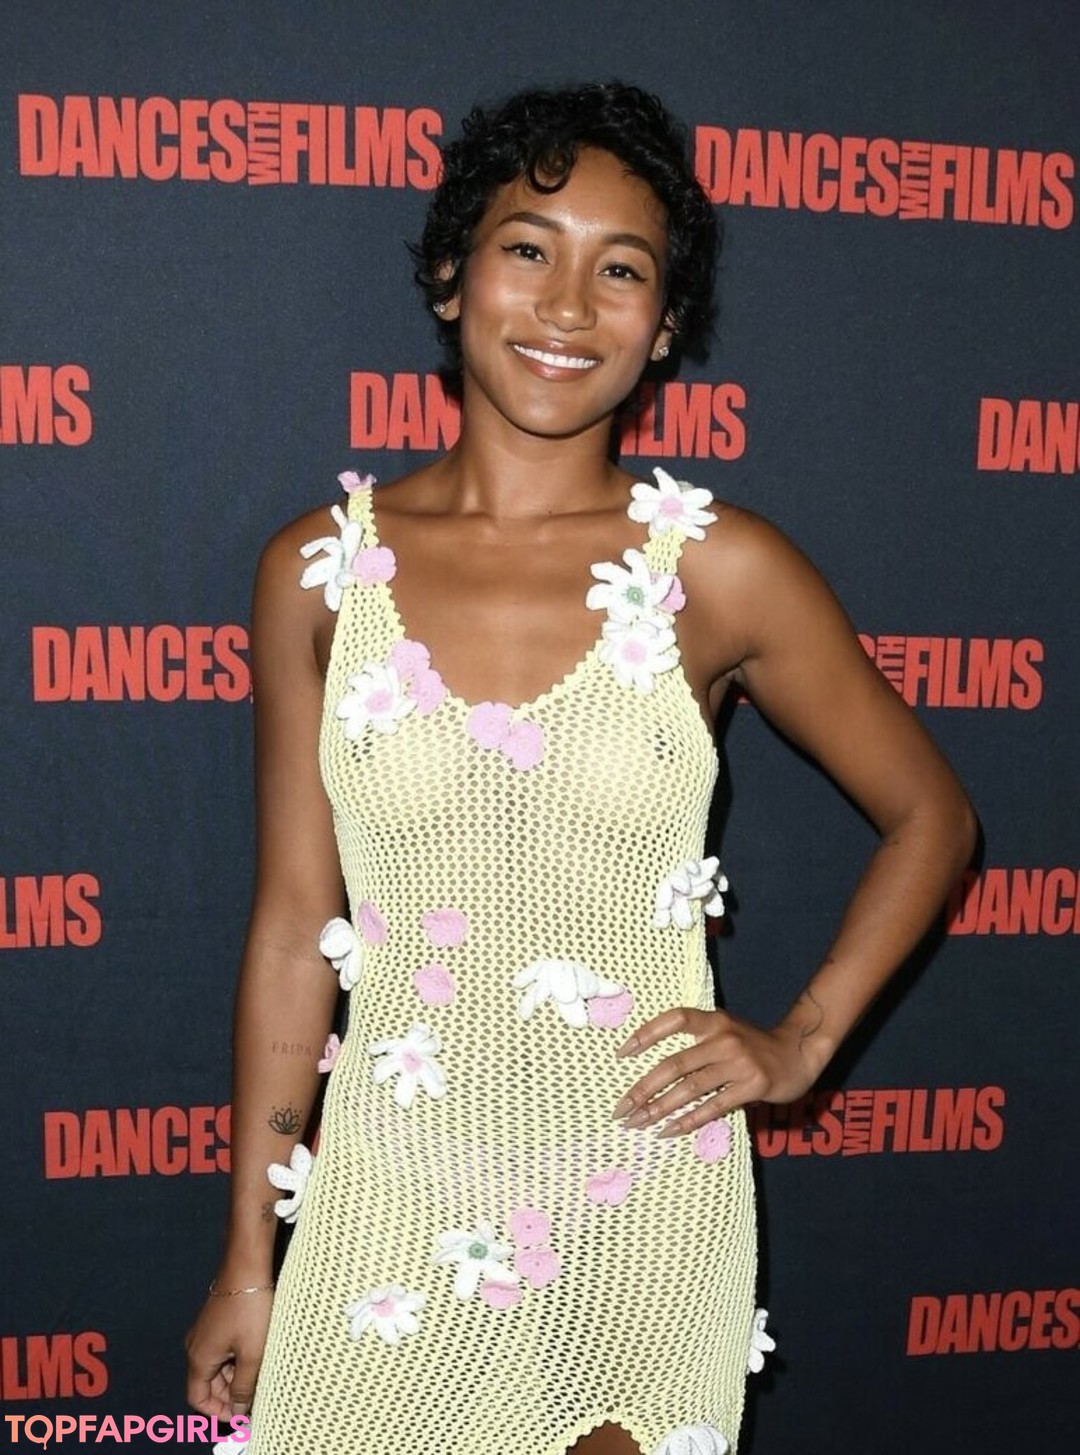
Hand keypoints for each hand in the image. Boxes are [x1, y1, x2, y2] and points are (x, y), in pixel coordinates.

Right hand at [185, 1285, 273, 1418]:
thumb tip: (238, 1411)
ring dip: (234, 1376)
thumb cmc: (249, 1307)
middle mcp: (195, 1346)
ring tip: (259, 1377)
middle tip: (254, 1399)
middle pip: (206, 1384)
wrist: (246, 1265)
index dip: (217, 1412)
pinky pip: (221, 1350)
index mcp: (199, 1358)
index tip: (239, 1416)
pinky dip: (235, 1359)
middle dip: (228, 1395)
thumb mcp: (252, 1354)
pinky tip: (255, 1355)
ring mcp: (204, 1332)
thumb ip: (244, 1387)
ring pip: (216, 1366)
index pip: (197, 1399)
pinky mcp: (215, 1320)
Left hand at [611, 1007, 822, 1136]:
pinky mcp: (753, 1085)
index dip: (645, 1034)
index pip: (674, 1019)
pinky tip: (668, 1130)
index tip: (621, 1054)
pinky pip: (712, 1107)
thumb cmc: (753, 1045)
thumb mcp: (725, 1032)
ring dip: (659, 1109)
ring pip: (689, 1089)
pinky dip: (688, 1121)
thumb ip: (697, 1044)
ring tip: (638, 1124)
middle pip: (674, 1064)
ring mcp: (739, 1062)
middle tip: (621, 1109)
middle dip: (643, 1089)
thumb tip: (655, 1075)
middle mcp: (723, 1038)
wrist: (799, 1052)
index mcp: (714, 1021)